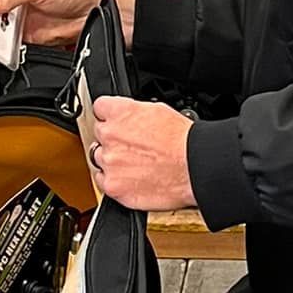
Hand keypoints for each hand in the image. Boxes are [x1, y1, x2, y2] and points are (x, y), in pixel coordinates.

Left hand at [89, 96, 194, 211]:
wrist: (193, 168)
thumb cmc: (182, 141)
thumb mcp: (157, 110)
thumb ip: (133, 112)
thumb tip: (128, 117)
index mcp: (120, 112)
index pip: (99, 107)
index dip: (109, 116)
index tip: (114, 122)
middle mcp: (110, 134)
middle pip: (99, 133)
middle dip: (112, 139)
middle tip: (131, 146)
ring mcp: (109, 161)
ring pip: (99, 157)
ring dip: (112, 160)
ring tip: (134, 164)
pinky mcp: (112, 185)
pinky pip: (100, 180)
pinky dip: (112, 179)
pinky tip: (129, 178)